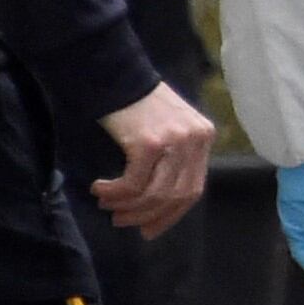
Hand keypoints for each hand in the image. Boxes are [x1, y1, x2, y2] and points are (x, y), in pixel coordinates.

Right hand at [89, 82, 217, 240]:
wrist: (116, 74)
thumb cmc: (137, 103)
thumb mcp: (168, 128)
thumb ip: (173, 159)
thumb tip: (159, 206)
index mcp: (203, 137)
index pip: (193, 189)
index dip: (171, 215)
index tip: (150, 230)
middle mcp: (194, 139)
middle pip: (176, 196)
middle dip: (147, 216)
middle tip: (122, 221)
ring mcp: (174, 141)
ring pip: (154, 194)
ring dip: (128, 207)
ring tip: (108, 206)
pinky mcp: (149, 143)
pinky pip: (133, 183)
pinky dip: (115, 192)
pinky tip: (100, 189)